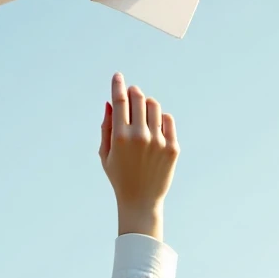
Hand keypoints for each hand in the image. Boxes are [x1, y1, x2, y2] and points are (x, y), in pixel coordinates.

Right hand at [98, 71, 178, 226]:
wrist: (140, 201)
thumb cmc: (119, 176)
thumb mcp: (105, 154)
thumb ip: (106, 127)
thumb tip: (111, 103)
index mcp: (120, 137)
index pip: (120, 101)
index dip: (118, 85)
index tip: (117, 76)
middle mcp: (140, 136)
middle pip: (139, 98)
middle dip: (134, 92)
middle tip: (132, 94)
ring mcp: (158, 141)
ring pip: (155, 106)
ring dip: (147, 104)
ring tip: (143, 113)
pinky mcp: (172, 147)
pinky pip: (168, 120)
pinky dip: (161, 118)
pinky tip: (155, 125)